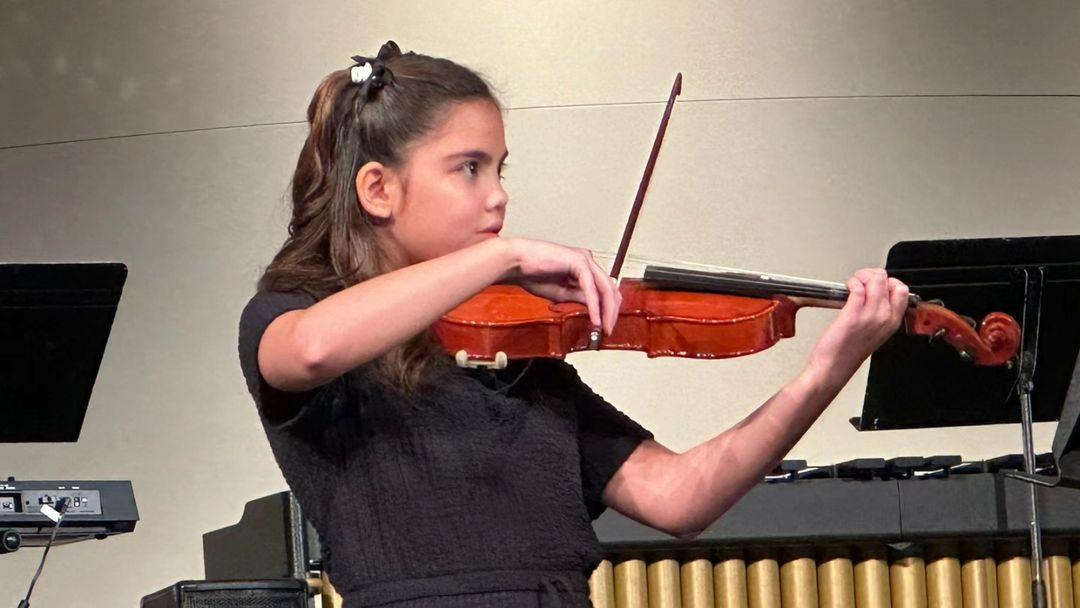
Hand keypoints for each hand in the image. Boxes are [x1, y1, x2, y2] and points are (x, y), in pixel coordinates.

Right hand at [499, 238, 621, 335]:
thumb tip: (595, 309)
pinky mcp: (578, 262)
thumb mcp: (562, 293)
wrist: (515, 263)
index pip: (605, 289)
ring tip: (603, 327)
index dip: (608, 309)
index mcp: (583, 266)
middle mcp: (587, 261)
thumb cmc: (532, 274)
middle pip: (610, 289)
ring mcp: (584, 259)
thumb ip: (579, 298)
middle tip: (608, 330)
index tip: (605, 326)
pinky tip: (594, 319)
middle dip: (612, 312)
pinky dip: (594, 306)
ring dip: (606, 311)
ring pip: (605, 288)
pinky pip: (590, 289)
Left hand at [806, 268, 908, 380]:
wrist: (834, 367)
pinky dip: (852, 283)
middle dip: (875, 275)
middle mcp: (885, 318)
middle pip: (890, 281)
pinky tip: (847, 288)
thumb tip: (874, 296)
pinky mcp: (853, 314)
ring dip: (862, 276)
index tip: (876, 284)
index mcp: (892, 323)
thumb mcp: (874, 333)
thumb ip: (879, 316)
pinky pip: (858, 287)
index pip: (903, 291)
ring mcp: (870, 316)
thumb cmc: (848, 352)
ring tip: (854, 283)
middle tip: (862, 281)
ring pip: (875, 280)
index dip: (889, 282)